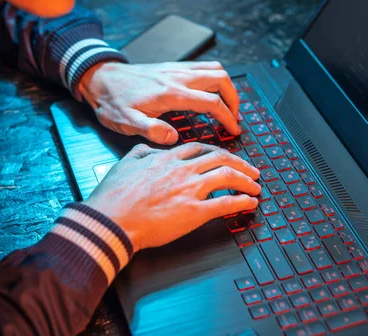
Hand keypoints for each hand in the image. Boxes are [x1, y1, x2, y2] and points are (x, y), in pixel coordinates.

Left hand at [78, 61, 240, 144]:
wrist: (101, 79)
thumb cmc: (113, 102)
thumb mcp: (126, 122)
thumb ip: (150, 130)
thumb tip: (173, 137)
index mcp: (170, 93)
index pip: (211, 102)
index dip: (227, 117)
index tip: (234, 131)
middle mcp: (177, 77)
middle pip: (221, 79)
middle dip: (234, 99)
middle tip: (235, 118)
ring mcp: (176, 69)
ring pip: (214, 69)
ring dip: (227, 86)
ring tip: (228, 105)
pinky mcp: (172, 66)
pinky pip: (203, 66)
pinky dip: (215, 77)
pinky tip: (211, 91)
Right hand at [84, 142, 259, 251]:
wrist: (111, 220)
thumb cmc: (114, 198)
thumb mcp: (124, 164)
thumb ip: (140, 152)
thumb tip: (148, 146)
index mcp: (167, 159)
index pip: (200, 149)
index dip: (218, 153)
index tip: (226, 158)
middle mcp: (182, 171)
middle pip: (221, 159)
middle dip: (241, 164)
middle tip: (251, 171)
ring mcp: (190, 190)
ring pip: (228, 177)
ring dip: (247, 181)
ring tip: (255, 186)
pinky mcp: (194, 212)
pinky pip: (225, 203)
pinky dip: (242, 202)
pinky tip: (250, 203)